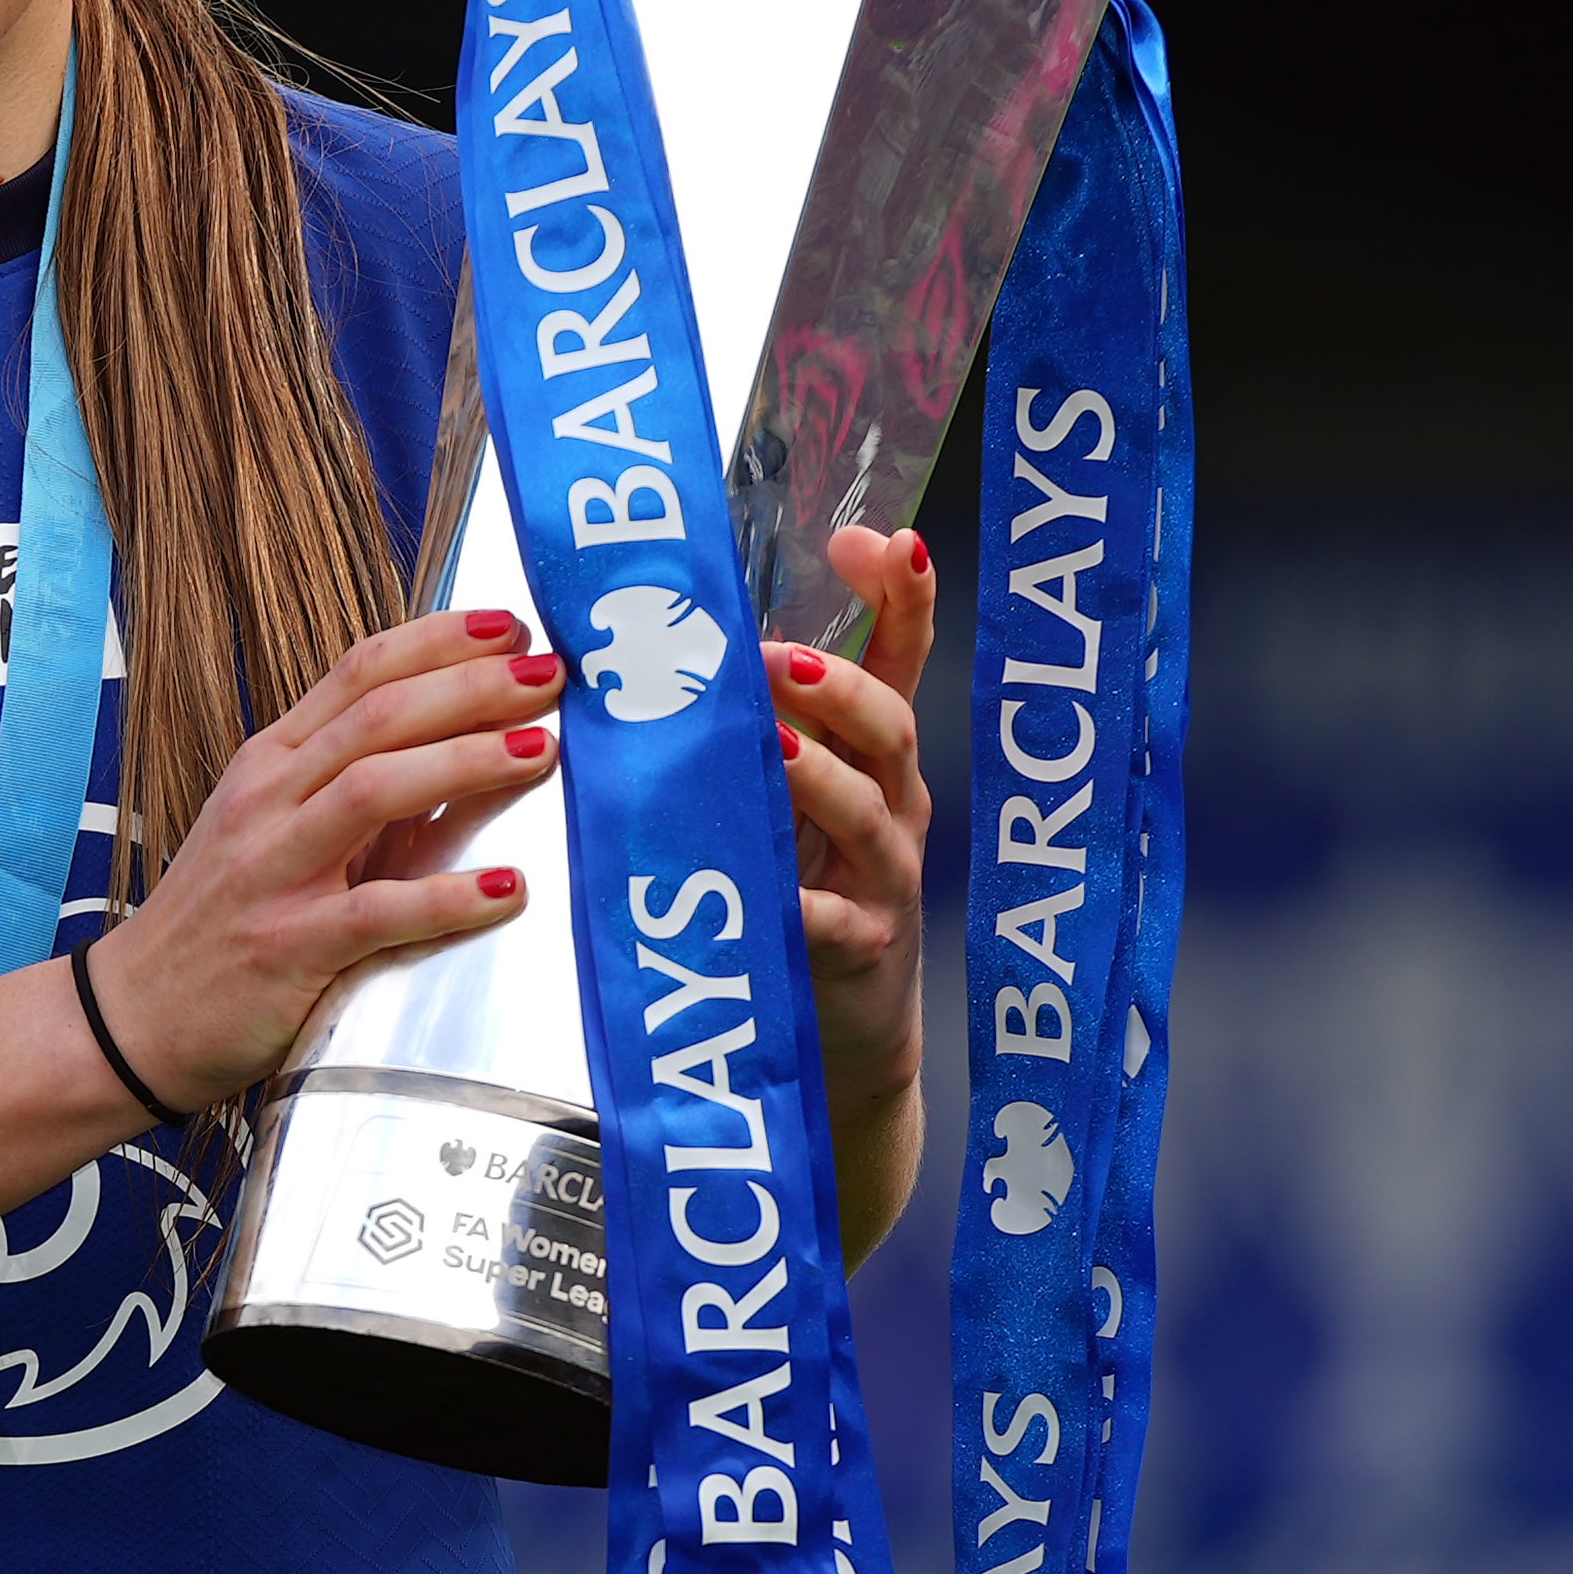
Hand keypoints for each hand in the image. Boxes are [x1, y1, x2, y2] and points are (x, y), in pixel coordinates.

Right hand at [81, 610, 560, 1107]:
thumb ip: (358, 785)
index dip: (438, 641)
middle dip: (469, 687)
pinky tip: (508, 888)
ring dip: (465, 762)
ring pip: (374, 790)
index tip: (509, 626)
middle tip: (549, 677)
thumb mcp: (277, 829)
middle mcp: (268, 802)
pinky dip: (448, 896)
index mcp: (270, 763)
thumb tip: (472, 742)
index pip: (358, 673)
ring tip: (541, 751)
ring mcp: (274, 872)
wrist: (136, 1014)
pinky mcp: (289, 948)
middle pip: (377, 716)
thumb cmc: (224, 918)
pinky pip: (378, 912)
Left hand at [772, 524, 935, 1254]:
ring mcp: (884, 879)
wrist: (841, 1034)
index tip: (878, 538)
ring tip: (768, 746)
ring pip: (865, 812)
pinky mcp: (861, 951)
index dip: (900, 597)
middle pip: (891, 727)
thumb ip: (750, 725)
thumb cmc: (800, 894)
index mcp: (872, 759)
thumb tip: (671, 640)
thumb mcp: (786, 800)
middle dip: (843, 686)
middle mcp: (892, 808)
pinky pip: (833, 922)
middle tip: (780, 660)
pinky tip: (772, 895)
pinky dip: (802, 906)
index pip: (901, 659)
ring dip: (816, 774)